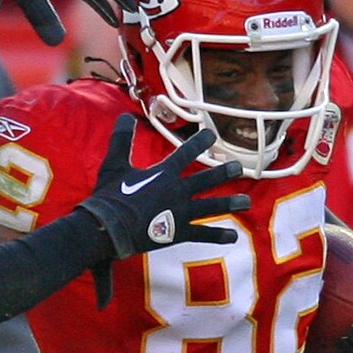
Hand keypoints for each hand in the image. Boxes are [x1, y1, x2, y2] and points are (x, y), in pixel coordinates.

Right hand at [78, 121, 247, 258]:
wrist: (106, 229)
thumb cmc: (108, 198)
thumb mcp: (113, 165)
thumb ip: (121, 140)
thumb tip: (124, 116)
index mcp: (163, 174)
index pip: (186, 153)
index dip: (200, 142)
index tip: (212, 135)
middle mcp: (177, 191)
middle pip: (207, 180)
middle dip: (224, 172)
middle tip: (239, 168)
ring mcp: (179, 213)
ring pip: (211, 207)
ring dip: (229, 203)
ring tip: (246, 202)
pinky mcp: (177, 234)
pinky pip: (202, 234)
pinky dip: (217, 235)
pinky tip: (233, 236)